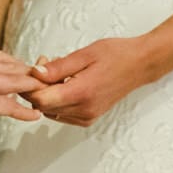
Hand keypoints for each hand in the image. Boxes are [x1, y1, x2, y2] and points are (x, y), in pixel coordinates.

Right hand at [0, 49, 41, 149]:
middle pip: (10, 66)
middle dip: (28, 73)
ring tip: (44, 94)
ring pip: (15, 81)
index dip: (13, 64)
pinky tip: (34, 115)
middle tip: (41, 81)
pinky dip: (25, 111)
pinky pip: (11, 105)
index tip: (22, 70)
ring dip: (33, 88)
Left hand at [21, 36, 159, 127]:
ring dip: (48, 93)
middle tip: (47, 63)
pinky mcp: (89, 118)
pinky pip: (63, 114)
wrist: (140, 64)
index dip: (31, 85)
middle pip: (44, 106)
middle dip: (38, 87)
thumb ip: (58, 67)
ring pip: (51, 111)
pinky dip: (58, 100)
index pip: (41, 100)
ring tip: (59, 71)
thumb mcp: (84, 54)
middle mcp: (84, 110)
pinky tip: (66, 83)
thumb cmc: (116, 55)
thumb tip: (34, 73)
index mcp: (81, 93)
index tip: (36, 67)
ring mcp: (87, 116)